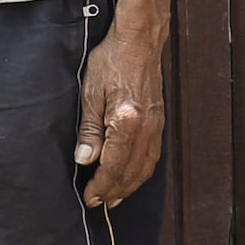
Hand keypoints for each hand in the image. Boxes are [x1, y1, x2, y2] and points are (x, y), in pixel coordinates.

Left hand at [74, 18, 168, 208]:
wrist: (139, 40)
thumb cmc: (111, 60)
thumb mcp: (90, 93)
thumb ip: (89, 130)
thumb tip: (85, 159)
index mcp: (126, 121)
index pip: (113, 166)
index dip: (100, 187)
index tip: (88, 198)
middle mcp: (146, 128)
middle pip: (131, 173)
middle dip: (114, 192)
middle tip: (98, 203)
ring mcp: (156, 125)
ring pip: (145, 168)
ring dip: (129, 186)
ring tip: (114, 198)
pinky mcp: (159, 121)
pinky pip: (153, 156)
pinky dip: (141, 172)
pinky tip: (130, 176)